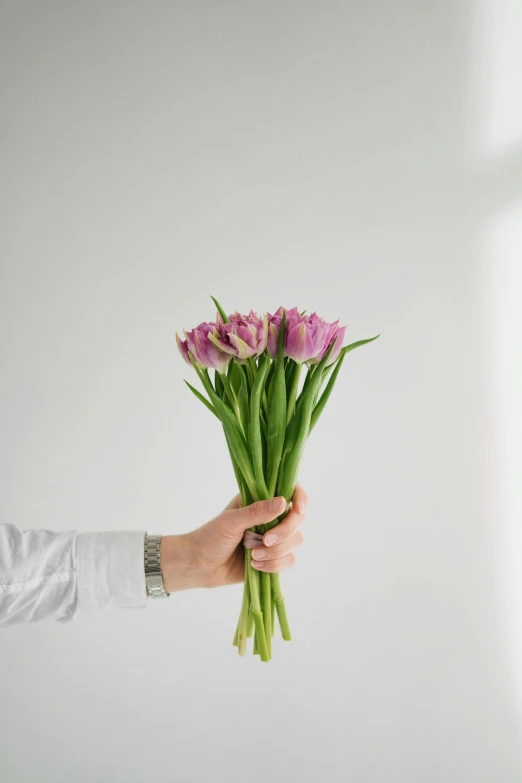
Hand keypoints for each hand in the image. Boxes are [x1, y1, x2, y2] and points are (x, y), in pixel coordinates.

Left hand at [159, 484, 307, 591]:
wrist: (200, 566)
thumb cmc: (210, 537)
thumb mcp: (231, 521)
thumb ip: (256, 512)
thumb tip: (283, 501)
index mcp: (260, 500)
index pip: (290, 491)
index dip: (300, 498)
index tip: (297, 510)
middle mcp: (271, 517)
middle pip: (298, 519)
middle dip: (285, 532)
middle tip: (265, 540)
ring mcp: (274, 538)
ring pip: (295, 541)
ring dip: (277, 552)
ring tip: (253, 556)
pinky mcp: (273, 558)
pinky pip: (288, 560)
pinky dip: (274, 565)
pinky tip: (255, 565)